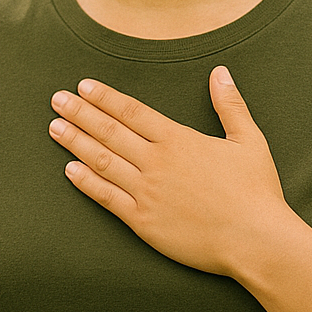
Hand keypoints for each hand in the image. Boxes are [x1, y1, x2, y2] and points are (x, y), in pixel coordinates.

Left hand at [47, 66, 298, 276]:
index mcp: (178, 140)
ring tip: (54, 127)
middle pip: (109, 131)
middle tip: (57, 99)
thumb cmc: (256, 191)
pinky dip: (86, 182)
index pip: (132, 111)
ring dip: (75, 142)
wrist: (255, 239)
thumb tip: (220, 72)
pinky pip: (107, 198)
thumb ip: (230, 105)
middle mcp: (157, 162)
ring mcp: (146, 192)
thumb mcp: (249, 140)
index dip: (105, 97)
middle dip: (80, 113)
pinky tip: (69, 170)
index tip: (84, 86)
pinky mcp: (143, 222)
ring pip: (102, 161)